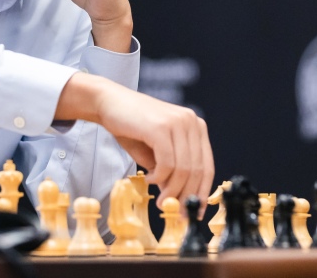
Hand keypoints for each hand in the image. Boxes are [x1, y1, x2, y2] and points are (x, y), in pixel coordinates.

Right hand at [56, 73, 214, 215]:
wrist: (109, 103)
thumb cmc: (132, 128)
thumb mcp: (156, 153)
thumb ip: (171, 171)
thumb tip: (180, 199)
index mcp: (196, 127)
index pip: (207, 166)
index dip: (202, 192)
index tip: (194, 212)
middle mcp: (192, 122)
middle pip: (197, 170)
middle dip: (186, 196)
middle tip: (175, 213)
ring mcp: (178, 122)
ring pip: (183, 169)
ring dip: (172, 191)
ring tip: (160, 200)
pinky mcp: (162, 127)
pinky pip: (168, 163)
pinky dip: (159, 177)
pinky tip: (149, 179)